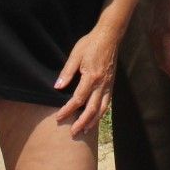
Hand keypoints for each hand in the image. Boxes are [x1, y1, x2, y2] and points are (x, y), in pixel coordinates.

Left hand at [54, 21, 119, 137]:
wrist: (109, 36)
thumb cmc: (90, 43)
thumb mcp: (75, 55)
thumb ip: (67, 72)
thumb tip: (57, 87)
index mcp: (91, 76)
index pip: (78, 99)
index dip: (68, 109)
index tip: (59, 117)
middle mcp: (101, 84)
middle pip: (92, 109)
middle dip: (82, 122)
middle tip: (73, 132)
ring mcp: (108, 85)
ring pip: (102, 108)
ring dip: (93, 121)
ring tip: (85, 130)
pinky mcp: (111, 84)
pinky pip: (107, 102)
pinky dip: (101, 112)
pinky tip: (96, 117)